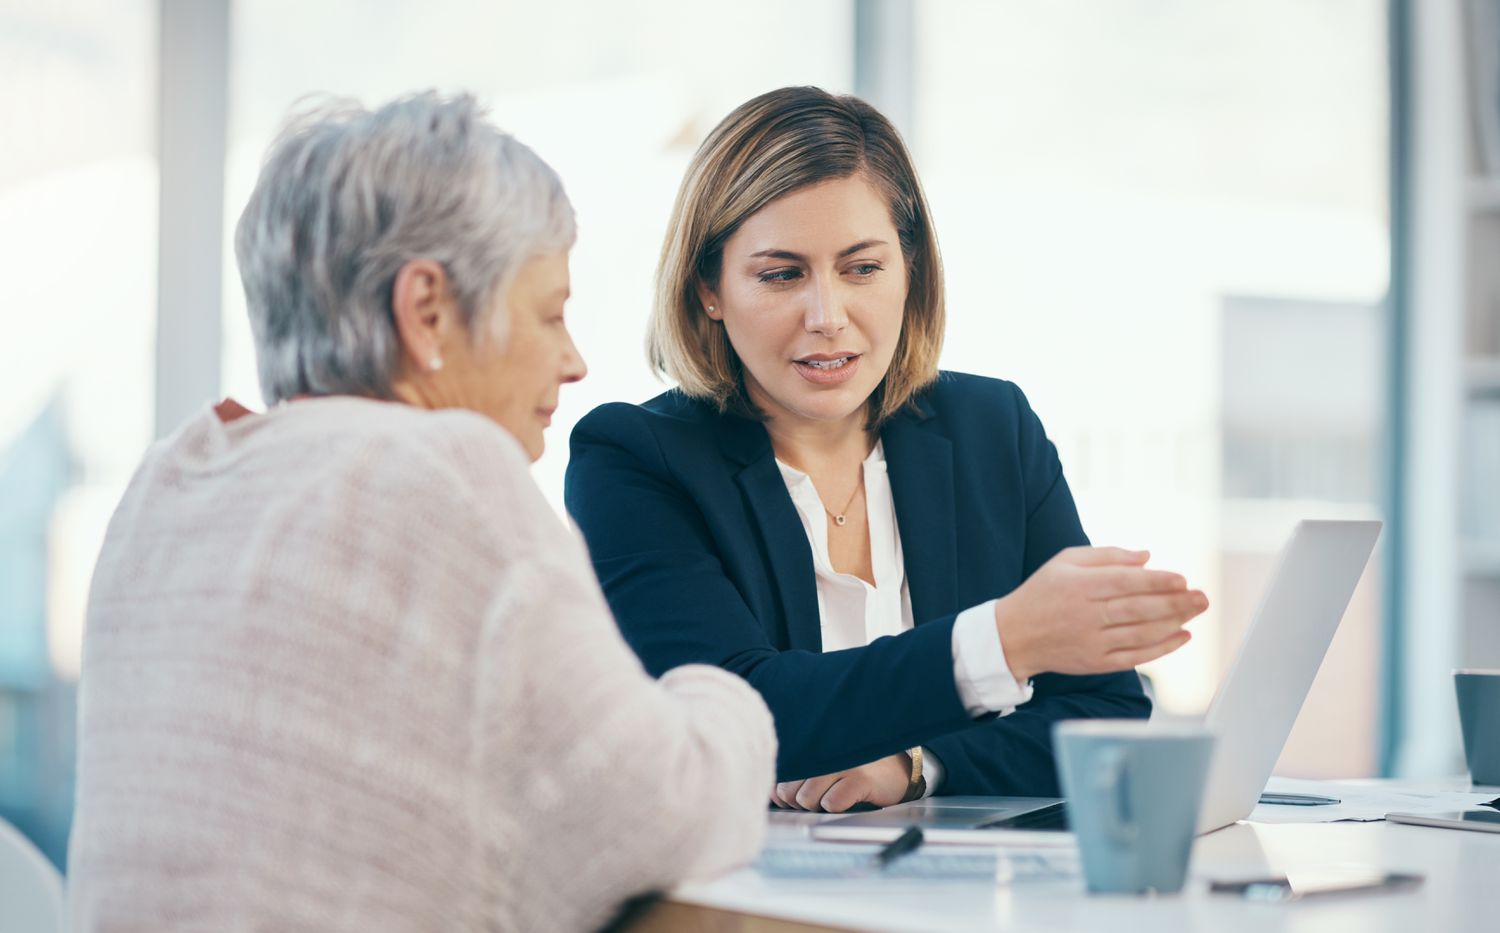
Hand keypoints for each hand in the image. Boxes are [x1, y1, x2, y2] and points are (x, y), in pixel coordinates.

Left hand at [769, 753, 910, 812]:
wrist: (898, 770)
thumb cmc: (855, 770)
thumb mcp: (824, 766)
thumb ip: (797, 775)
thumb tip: (772, 793)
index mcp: (812, 746)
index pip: (778, 775)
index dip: (781, 793)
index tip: (792, 796)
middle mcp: (823, 751)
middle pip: (789, 790)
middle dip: (799, 802)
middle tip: (820, 797)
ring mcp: (842, 763)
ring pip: (807, 798)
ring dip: (818, 805)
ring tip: (834, 797)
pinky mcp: (860, 778)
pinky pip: (832, 802)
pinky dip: (837, 806)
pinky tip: (847, 799)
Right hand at [995, 546, 1206, 680]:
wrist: (1013, 636)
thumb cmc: (1043, 592)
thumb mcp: (1065, 562)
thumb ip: (1106, 556)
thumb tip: (1146, 557)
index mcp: (1079, 586)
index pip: (1125, 583)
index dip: (1156, 581)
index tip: (1182, 579)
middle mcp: (1086, 615)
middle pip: (1138, 609)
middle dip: (1175, 603)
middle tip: (1202, 597)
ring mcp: (1091, 642)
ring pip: (1140, 634)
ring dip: (1174, 624)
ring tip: (1196, 612)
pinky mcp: (1095, 662)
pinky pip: (1134, 657)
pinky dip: (1160, 649)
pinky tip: (1181, 637)